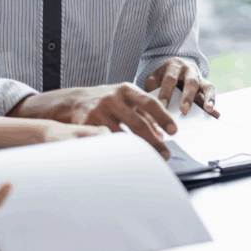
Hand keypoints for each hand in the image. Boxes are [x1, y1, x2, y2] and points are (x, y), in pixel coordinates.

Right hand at [9, 84, 174, 155]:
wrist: (76, 100)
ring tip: (147, 160)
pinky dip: (117, 151)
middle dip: (153, 141)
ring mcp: (98, 111)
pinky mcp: (87, 124)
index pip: (150, 102)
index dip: (163, 117)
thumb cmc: (109, 101)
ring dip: (136, 150)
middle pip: (137, 123)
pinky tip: (126, 159)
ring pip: (121, 136)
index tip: (174, 131)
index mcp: (126, 90)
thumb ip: (145, 113)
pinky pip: (106, 141)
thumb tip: (161, 134)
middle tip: (164, 154)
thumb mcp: (127, 100)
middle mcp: (112, 98)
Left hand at [143, 58, 218, 117]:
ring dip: (208, 99)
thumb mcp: (153, 78)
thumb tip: (153, 104)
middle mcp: (189, 69)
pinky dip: (213, 104)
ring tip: (208, 110)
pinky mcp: (206, 86)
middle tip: (184, 110)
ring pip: (207, 86)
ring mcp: (200, 78)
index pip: (170, 79)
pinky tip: (216, 115)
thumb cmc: (161, 77)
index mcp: (174, 65)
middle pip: (191, 82)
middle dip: (187, 97)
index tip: (162, 107)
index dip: (166, 93)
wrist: (174, 68)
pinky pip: (211, 95)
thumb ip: (152, 88)